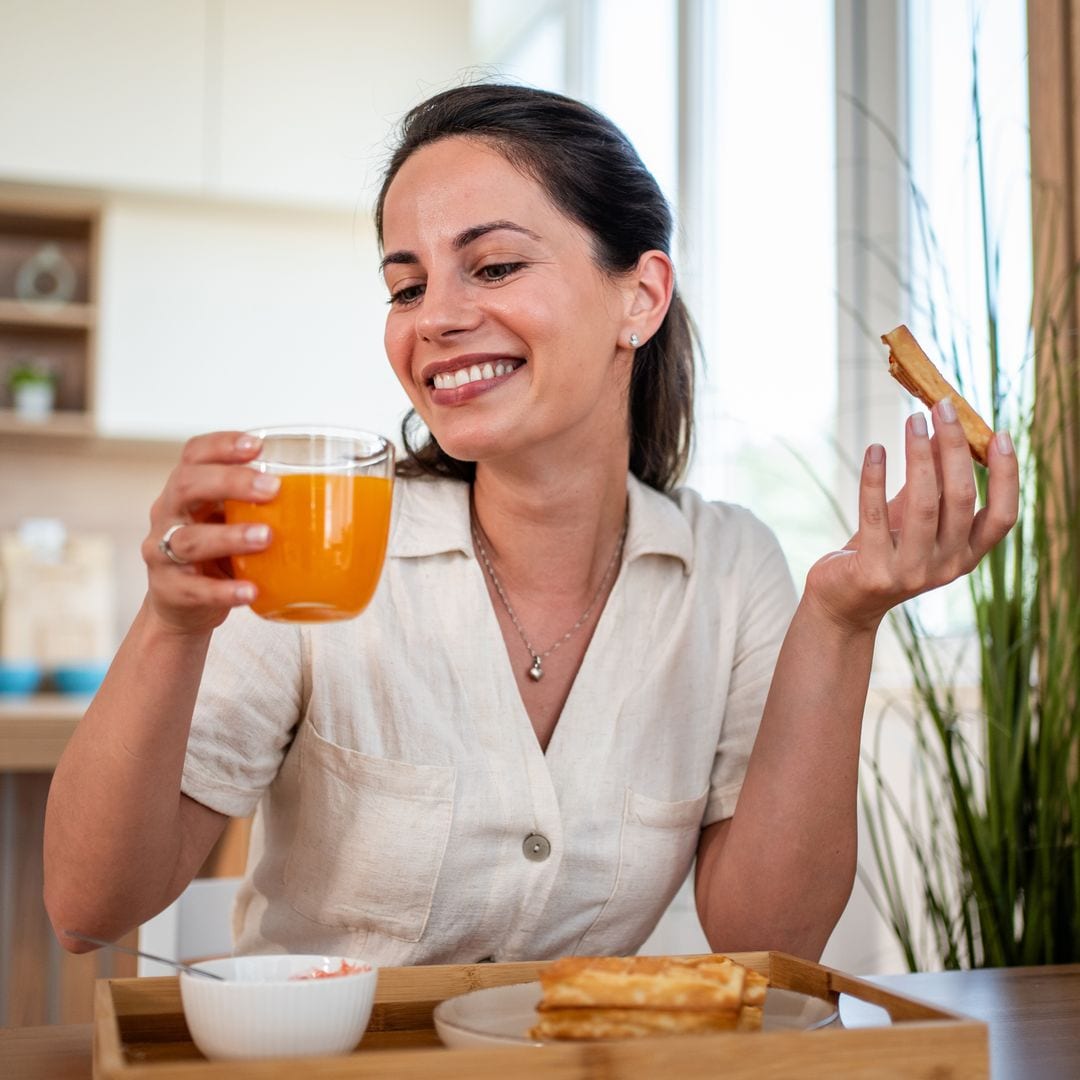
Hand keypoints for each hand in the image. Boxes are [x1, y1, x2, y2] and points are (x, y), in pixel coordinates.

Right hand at [141, 432, 279, 634]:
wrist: (180, 606)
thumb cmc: (217, 553)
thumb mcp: (232, 520)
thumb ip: (262, 506)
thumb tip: (336, 498)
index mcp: (187, 490)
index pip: (194, 454)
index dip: (221, 445)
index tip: (256, 445)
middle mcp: (169, 514)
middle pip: (187, 485)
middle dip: (230, 482)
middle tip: (271, 488)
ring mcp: (164, 553)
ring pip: (190, 539)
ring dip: (230, 536)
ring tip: (266, 538)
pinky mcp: (171, 590)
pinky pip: (195, 589)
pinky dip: (224, 590)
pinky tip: (251, 590)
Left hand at [805, 400, 1019, 632]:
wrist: (843, 602)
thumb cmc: (882, 552)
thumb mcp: (912, 518)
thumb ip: (932, 483)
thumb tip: (944, 431)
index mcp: (967, 556)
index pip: (1003, 516)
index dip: (1006, 476)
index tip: (1000, 434)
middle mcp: (946, 567)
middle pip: (961, 499)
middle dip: (954, 448)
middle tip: (942, 408)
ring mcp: (912, 572)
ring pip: (923, 504)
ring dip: (918, 455)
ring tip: (912, 420)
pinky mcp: (875, 572)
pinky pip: (876, 515)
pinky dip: (875, 479)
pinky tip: (875, 450)